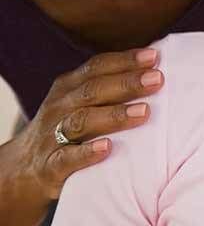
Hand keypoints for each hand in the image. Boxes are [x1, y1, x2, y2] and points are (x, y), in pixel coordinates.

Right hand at [10, 48, 162, 200]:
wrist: (24, 168)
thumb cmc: (69, 127)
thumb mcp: (82, 102)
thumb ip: (111, 87)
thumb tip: (156, 69)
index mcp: (69, 88)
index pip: (96, 68)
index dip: (124, 61)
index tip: (154, 57)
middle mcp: (60, 107)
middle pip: (93, 91)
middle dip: (126, 84)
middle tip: (157, 80)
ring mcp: (53, 136)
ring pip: (81, 121)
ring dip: (114, 116)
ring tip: (144, 112)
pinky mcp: (50, 166)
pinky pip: (66, 158)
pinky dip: (86, 153)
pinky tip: (107, 148)